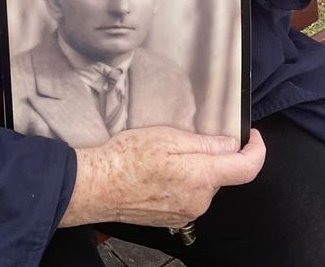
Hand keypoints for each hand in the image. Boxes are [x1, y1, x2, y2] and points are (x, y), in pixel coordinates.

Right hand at [60, 127, 265, 227]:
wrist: (98, 186)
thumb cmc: (128, 157)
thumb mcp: (167, 137)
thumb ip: (203, 143)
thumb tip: (231, 144)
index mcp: (201, 176)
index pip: (246, 168)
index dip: (256, 150)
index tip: (252, 135)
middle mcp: (200, 200)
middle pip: (221, 175)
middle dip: (211, 156)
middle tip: (183, 138)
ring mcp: (187, 212)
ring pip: (203, 185)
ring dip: (193, 169)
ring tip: (162, 155)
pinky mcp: (173, 218)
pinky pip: (188, 196)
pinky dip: (180, 181)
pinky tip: (157, 172)